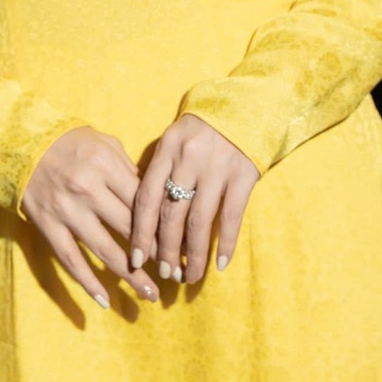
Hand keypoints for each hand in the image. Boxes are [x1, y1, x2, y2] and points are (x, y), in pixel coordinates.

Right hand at [20, 125, 160, 308]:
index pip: (143, 201)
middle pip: (129, 228)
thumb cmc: (72, 143)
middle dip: (155, 254)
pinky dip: (88, 282)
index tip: (181, 245)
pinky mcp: (48, 225)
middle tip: (175, 274)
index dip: (164, 226)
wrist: (23, 142)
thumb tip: (156, 199)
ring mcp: (67, 209)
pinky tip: (105, 300)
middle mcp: (88, 188)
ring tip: (150, 294)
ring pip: (104, 250)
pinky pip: (70, 259)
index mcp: (106, 165)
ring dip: (130, 275)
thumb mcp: (105, 144)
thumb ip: (129, 170)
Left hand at [130, 114, 259, 284]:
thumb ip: (160, 169)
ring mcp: (218, 167)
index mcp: (168, 148)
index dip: (140, 232)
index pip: (147, 197)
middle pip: (172, 213)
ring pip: (199, 221)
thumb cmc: (203, 128)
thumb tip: (143, 216)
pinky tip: (221, 264)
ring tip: (188, 276)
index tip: (135, 259)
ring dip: (193, 254)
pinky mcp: (244, 175)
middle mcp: (190, 158)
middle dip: (165, 250)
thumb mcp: (175, 138)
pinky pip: (231, 216)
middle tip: (165, 274)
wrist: (246, 106)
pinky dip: (226, 243)